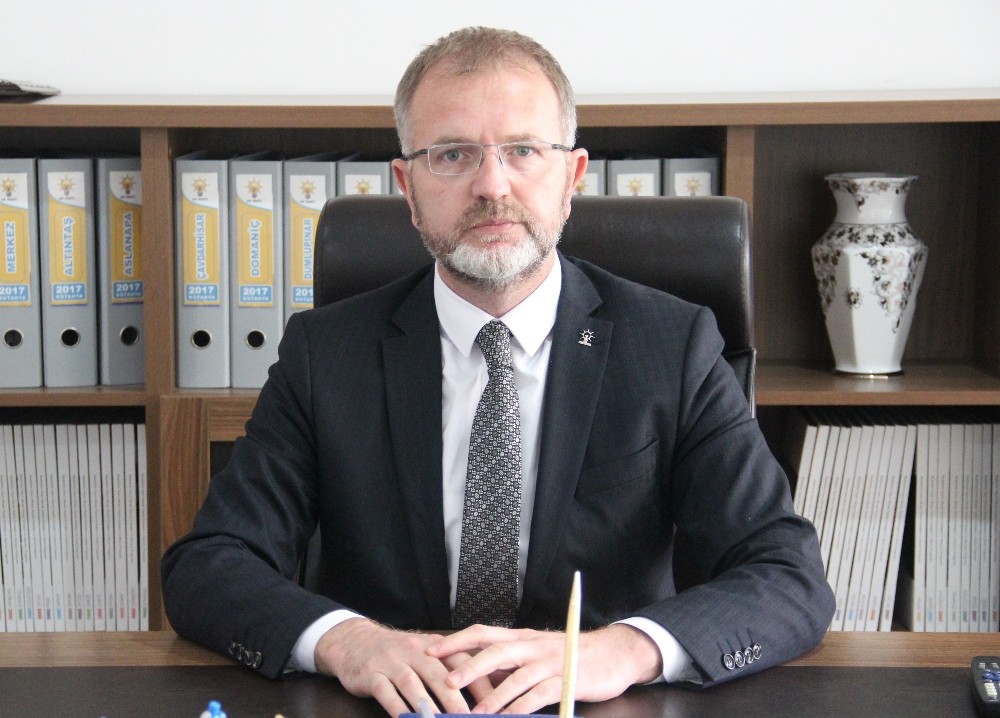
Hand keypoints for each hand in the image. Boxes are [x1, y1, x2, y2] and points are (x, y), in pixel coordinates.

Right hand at [314, 617, 479, 716]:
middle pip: (439, 675)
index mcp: (433, 646)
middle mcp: (414, 651)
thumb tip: (483, 693)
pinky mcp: (372, 674)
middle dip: (456, 699)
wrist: (355, 641)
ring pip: (413, 684)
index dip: (479, 682)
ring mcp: (392, 662)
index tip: (495, 703)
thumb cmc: (398, 653)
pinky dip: (398, 709)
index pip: (462, 662)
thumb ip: (449, 670)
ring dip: (427, 706)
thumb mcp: (425, 654)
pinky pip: (386, 693)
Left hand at [425, 623, 662, 713]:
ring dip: (493, 697)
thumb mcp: (535, 652)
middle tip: (446, 681)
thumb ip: (509, 661)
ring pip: (515, 677)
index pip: (482, 633)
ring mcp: (549, 662)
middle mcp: (532, 645)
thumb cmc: (569, 654)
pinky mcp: (565, 680)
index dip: (456, 641)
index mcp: (521, 637)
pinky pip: (539, 695)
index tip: (430, 650)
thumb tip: (475, 673)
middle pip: (495, 651)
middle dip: (468, 666)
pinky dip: (521, 708)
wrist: (612, 654)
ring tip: (474, 713)